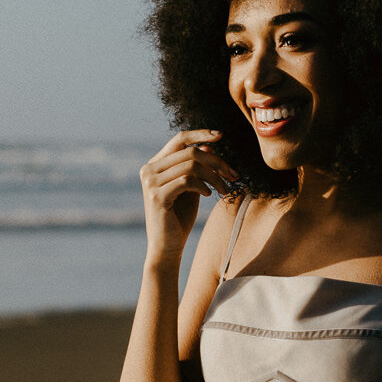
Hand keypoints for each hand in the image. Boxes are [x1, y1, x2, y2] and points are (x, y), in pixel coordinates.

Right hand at [139, 130, 236, 265]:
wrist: (167, 246)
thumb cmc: (179, 217)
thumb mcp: (191, 188)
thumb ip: (196, 167)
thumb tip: (208, 146)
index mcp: (155, 164)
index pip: (179, 139)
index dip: (200, 134)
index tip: (220, 136)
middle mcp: (149, 170)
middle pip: (190, 152)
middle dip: (216, 161)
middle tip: (232, 174)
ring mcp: (151, 183)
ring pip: (191, 165)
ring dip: (214, 176)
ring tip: (223, 189)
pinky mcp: (157, 196)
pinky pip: (187, 180)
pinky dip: (202, 185)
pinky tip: (207, 195)